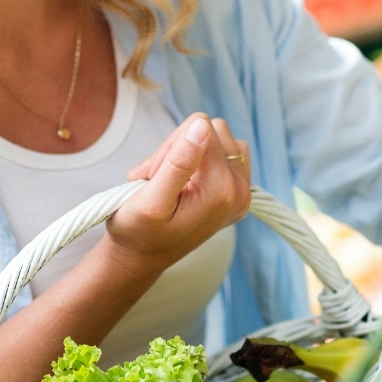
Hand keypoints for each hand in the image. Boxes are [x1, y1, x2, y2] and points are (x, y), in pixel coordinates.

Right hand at [104, 114, 250, 276]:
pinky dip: (202, 158)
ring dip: (190, 150)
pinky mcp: (237, 190)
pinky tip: (186, 180)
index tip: (154, 173)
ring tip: (170, 178)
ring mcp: (242, 192)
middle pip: (213, 129)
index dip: (171, 144)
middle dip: (180, 146)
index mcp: (223, 190)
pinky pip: (225, 152)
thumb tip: (201, 125)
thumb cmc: (139, 232)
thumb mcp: (151, 200)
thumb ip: (178, 162)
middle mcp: (241, 190)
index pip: (202, 127)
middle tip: (158, 176)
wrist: (142, 257)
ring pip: (220, 137)